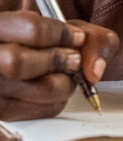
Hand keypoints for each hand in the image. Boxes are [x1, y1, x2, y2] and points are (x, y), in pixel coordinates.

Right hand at [0, 11, 119, 120]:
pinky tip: (55, 87)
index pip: (30, 29)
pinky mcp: (4, 113)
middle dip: (58, 60)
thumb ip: (90, 36)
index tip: (77, 37)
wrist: (16, 62)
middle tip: (73, 58)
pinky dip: (60, 99)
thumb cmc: (42, 42)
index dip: (63, 34)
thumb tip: (95, 71)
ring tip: (66, 73)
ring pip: (37, 89)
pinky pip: (43, 110)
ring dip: (66, 82)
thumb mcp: (62, 27)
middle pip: (20, 63)